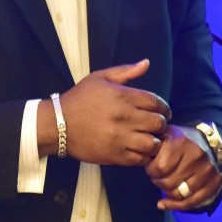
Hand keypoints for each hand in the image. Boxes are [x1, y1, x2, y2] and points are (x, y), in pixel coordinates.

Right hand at [46, 59, 171, 166]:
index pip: (156, 103)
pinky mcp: (115, 155)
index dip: (164, 108)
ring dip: (155, 141)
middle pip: (158, 123)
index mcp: (123, 97)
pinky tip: (140, 150)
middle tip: (156, 125)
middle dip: (161, 124)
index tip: (162, 112)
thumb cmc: (79, 99)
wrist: (58, 124)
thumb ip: (125, 71)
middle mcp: (125, 117)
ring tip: (149, 138)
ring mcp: (121, 138)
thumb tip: (146, 63)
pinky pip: (140, 159)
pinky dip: (144, 155)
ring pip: (153, 143)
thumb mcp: (100, 78)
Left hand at [146, 125, 221, 210]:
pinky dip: (175, 206)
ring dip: (168, 192)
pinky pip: (191, 203)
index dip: (151, 171)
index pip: (159, 169)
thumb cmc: (180, 140)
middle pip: (168, 183)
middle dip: (159, 182)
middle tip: (159, 176)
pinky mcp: (214, 182)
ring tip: (166, 184)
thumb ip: (153, 145)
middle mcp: (196, 156)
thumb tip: (142, 156)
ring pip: (178, 194)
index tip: (151, 167)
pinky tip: (165, 203)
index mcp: (182, 143)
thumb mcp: (165, 135)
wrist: (208, 141)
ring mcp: (207, 171)